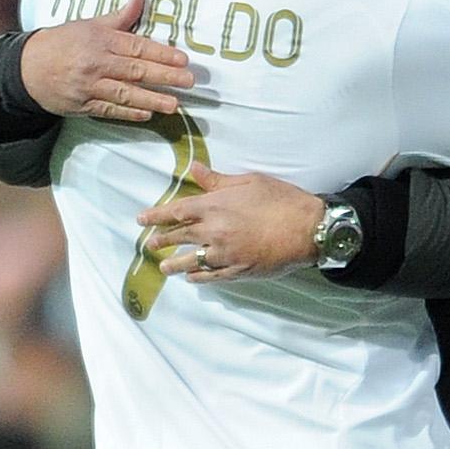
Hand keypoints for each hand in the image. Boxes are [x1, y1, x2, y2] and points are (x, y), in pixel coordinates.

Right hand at [19, 0, 195, 123]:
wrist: (27, 68)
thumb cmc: (63, 43)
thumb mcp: (89, 24)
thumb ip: (120, 17)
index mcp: (100, 40)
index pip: (136, 46)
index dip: (161, 53)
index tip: (182, 59)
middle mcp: (96, 63)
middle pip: (135, 70)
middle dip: (164, 76)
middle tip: (189, 81)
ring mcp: (90, 86)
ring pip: (125, 93)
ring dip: (151, 99)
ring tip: (174, 104)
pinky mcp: (84, 105)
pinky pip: (110, 110)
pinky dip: (129, 113)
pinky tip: (147, 114)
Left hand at [136, 169, 321, 280]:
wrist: (308, 229)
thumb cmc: (281, 200)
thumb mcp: (249, 182)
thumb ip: (218, 180)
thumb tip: (194, 170)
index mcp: (215, 206)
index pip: (176, 211)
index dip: (156, 216)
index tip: (141, 219)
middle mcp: (214, 232)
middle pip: (179, 237)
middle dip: (161, 241)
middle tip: (149, 245)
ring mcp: (225, 254)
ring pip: (192, 261)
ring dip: (175, 264)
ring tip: (165, 267)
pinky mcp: (239, 271)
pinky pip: (212, 277)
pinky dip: (199, 278)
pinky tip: (192, 279)